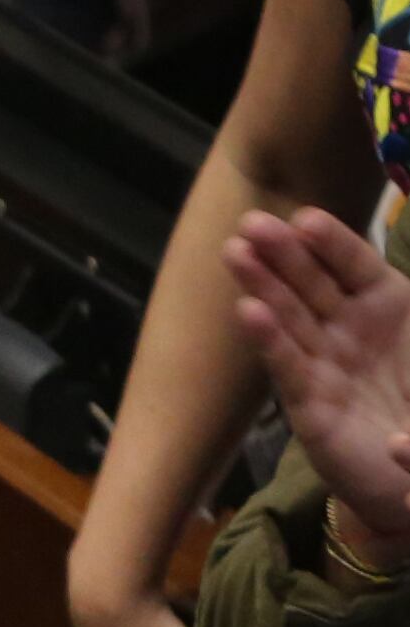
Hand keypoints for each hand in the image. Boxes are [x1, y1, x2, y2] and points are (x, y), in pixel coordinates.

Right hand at [226, 208, 409, 551]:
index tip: (307, 220)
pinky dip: (268, 340)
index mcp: (394, 309)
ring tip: (234, 253)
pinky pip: (288, 367)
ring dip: (262, 285)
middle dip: (284, 253)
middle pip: (314, 284)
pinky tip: (247, 312)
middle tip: (253, 223)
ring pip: (292, 318)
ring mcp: (327, 365)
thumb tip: (406, 342)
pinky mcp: (309, 406)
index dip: (334, 244)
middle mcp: (354, 330)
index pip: (359, 266)